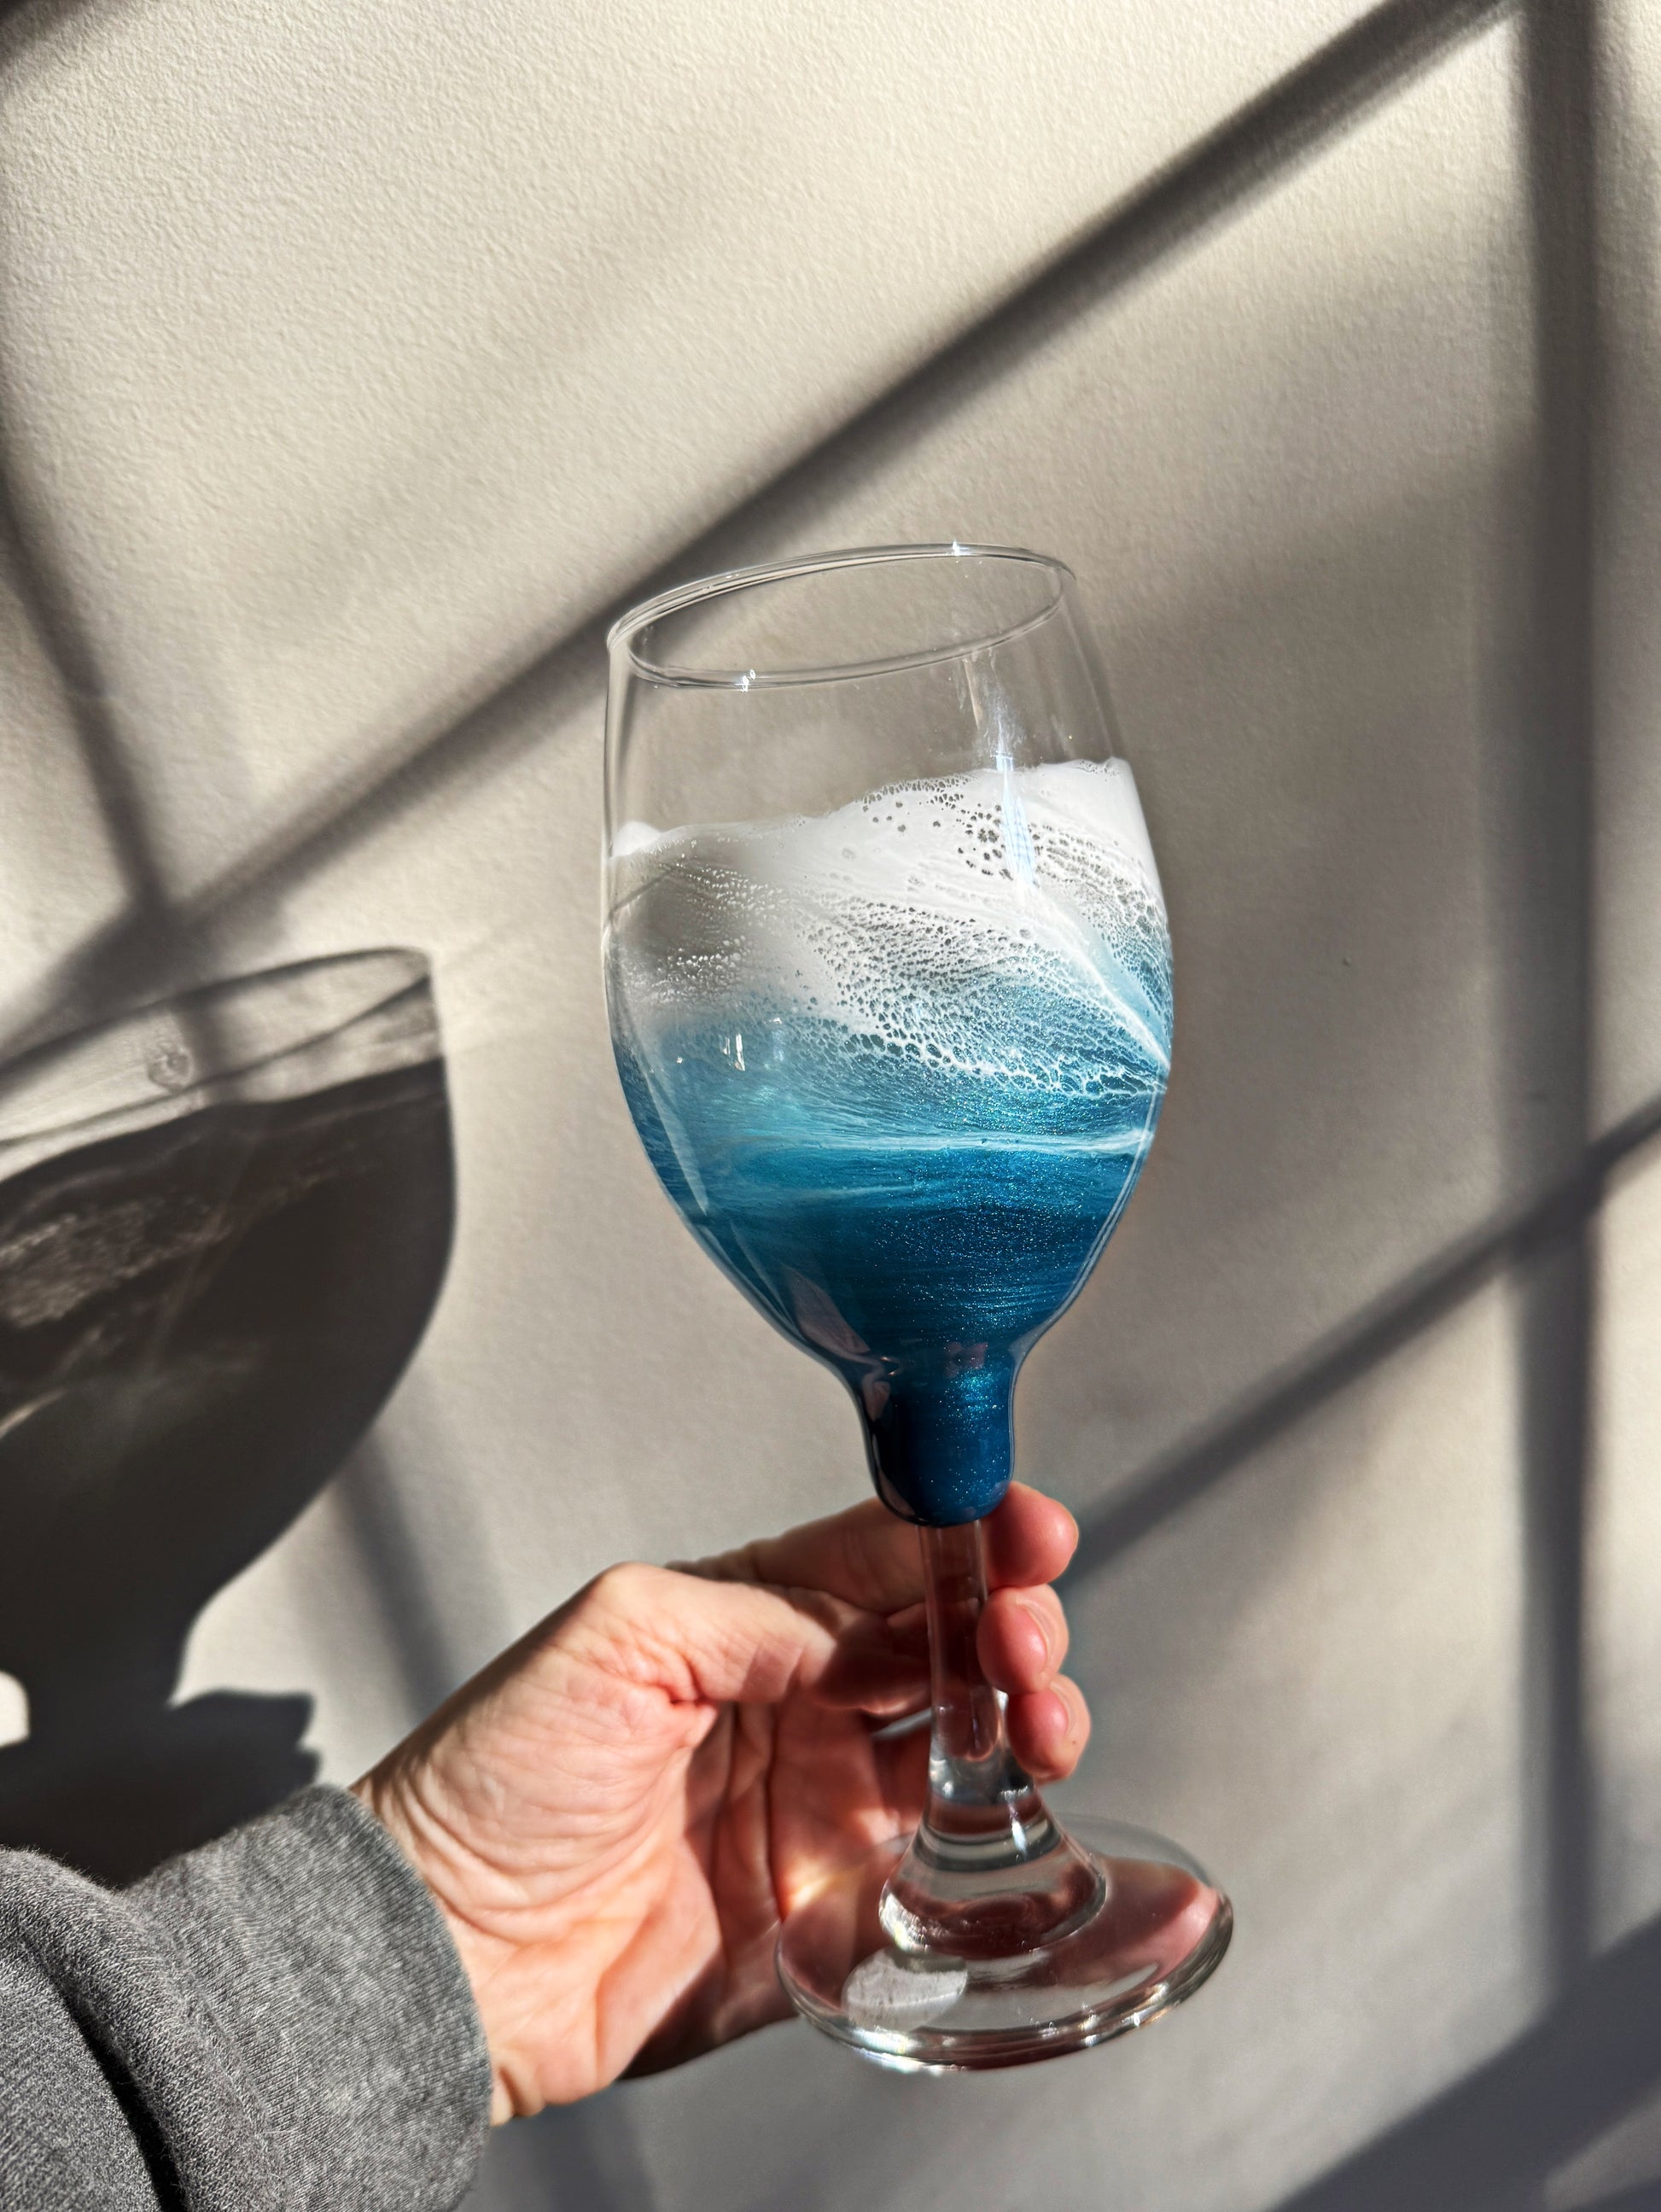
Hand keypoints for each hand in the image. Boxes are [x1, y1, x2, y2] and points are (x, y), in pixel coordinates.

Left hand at [353, 1483, 1085, 2117]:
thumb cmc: (493, 1781)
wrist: (449, 1955)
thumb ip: (756, 1612)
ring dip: (1027, 1721)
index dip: (963, 1537)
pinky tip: (1038, 1813)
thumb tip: (865, 1632)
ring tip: (1042, 1724)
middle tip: (1025, 1642)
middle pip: (943, 1648)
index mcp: (743, 1619)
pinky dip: (1012, 1841)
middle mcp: (794, 1705)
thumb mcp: (615, 1634)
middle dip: (1009, 1627)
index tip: (1025, 1531)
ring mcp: (818, 1809)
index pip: (879, 1558)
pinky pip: (947, 1871)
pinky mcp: (832, 1911)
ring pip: (966, 1748)